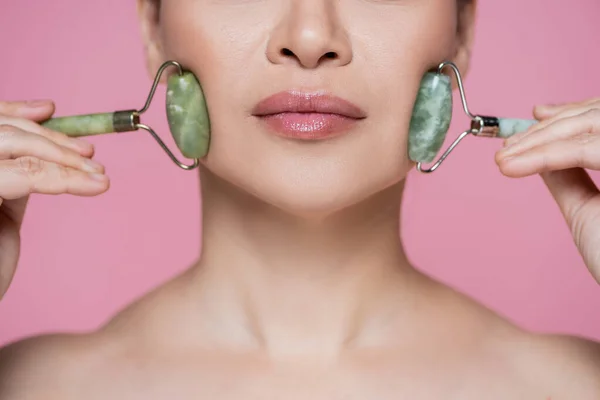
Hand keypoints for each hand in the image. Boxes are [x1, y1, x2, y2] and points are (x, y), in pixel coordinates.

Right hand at [0, 100, 108, 298]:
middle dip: (50, 138)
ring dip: (62, 155)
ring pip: (9, 143)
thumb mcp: (2, 212)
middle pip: (0, 130)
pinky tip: (92, 185)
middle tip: (89, 153)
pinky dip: (60, 176)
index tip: (50, 109)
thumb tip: (49, 150)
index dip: (13, 112)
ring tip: (97, 173)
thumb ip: (17, 177)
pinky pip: (22, 174)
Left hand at [495, 98, 599, 283]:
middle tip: (509, 145)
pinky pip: (589, 151)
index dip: (572, 111)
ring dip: (541, 138)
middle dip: (549, 126)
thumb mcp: (587, 208)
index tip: (535, 115)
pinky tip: (512, 165)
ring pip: (593, 124)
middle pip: (599, 114)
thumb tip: (539, 149)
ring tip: (506, 158)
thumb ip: (567, 175)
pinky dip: (546, 155)